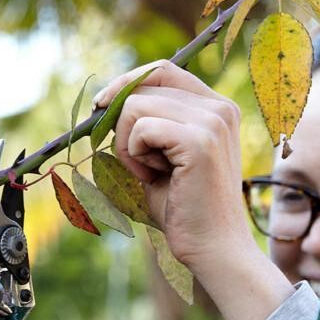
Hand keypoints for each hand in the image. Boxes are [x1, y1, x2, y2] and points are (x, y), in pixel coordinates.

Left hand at [96, 60, 293, 319]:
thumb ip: (143, 127)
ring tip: (150, 174)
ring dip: (128, 145)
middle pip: (143, 86)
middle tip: (136, 162)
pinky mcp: (199, 141)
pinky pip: (140, 129)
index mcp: (216, 107)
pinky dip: (133, 156)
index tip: (101, 106)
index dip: (125, 83)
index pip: (161, 70)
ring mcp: (212, 121)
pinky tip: (153, 179)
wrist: (211, 249)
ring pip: (135, 106)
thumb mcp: (159, 158)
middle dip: (122, 123)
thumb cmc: (182, 210)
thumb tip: (105, 102)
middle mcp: (219, 107)